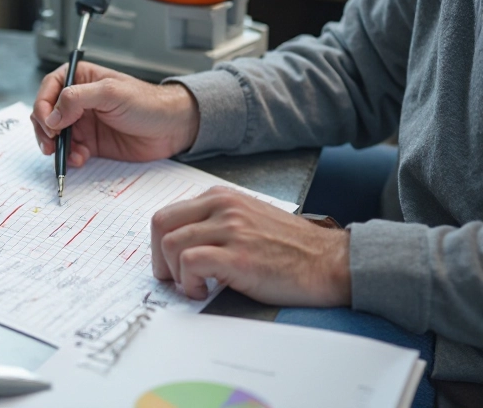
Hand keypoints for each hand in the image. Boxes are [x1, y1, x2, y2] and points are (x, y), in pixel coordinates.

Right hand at [31, 61, 199, 166]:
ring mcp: (83, 122)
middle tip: (51, 143)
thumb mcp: (111, 93)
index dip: (43, 106)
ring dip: (57, 146)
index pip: (49, 88)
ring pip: (55, 135)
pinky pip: (71, 151)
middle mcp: (78, 100)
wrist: (171, 128)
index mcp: (81, 79)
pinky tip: (80, 158)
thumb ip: (77, 99)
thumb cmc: (148, 103)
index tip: (48, 123)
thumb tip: (52, 115)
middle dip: (44, 130)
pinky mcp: (90, 142)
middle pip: (46, 113)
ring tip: (67, 154)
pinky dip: (71, 157)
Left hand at [151, 186, 351, 306]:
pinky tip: (203, 292)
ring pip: (171, 244)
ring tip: (193, 287)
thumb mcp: (248, 220)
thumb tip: (180, 245)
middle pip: (161, 225)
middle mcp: (223, 208)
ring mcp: (231, 230)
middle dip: (159, 257)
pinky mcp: (239, 256)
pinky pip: (190, 262)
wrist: (332, 262)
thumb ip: (215, 223)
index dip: (160, 244)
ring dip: (174, 274)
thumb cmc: (292, 248)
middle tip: (172, 279)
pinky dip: (188, 283)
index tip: (169, 264)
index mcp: (222, 198)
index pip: (168, 214)